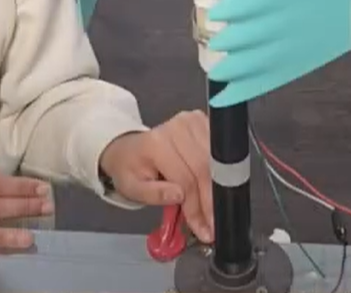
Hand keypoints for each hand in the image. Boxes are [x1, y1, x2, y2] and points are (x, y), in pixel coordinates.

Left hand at [98, 110, 213, 242]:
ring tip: (214, 212)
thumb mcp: (132, 188)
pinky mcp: (202, 122)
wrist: (129, 149)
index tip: (204, 228)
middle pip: (205, 169)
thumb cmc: (131, 169)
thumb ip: (154, 194)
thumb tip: (179, 196)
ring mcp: (192, 122)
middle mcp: (176, 128)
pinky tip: (216, 191)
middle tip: (214, 225)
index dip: (197, 206)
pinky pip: (220, 153)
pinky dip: (221, 174)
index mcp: (156, 144)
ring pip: (216, 162)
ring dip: (219, 189)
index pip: (185, 178)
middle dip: (211, 200)